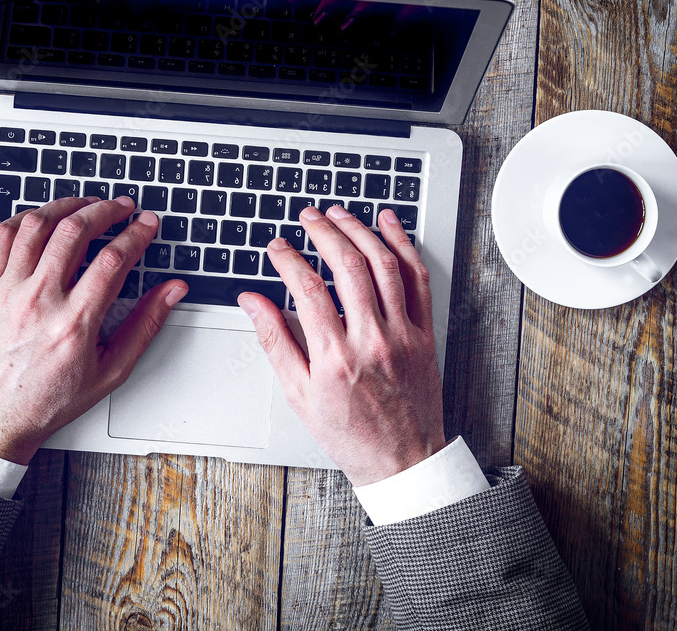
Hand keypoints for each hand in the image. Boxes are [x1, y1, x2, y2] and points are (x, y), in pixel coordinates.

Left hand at [0, 196, 187, 464]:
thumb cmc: (47, 400)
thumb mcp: (110, 371)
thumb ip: (145, 326)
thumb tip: (171, 292)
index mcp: (74, 322)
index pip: (114, 258)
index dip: (137, 233)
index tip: (147, 224)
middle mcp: (39, 301)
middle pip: (76, 231)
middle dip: (106, 210)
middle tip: (121, 207)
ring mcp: (8, 291)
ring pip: (38, 225)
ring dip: (67, 207)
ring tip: (85, 206)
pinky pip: (3, 237)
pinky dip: (26, 219)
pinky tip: (42, 219)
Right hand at [237, 206, 444, 485]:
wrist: (402, 460)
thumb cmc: (350, 433)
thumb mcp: (299, 394)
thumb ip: (275, 342)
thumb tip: (252, 302)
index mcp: (335, 357)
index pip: (306, 289)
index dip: (287, 259)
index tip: (277, 248)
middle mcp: (372, 340)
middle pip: (347, 266)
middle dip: (323, 232)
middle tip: (307, 218)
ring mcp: (403, 334)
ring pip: (383, 264)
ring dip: (359, 230)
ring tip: (339, 214)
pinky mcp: (424, 332)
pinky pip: (417, 278)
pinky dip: (403, 246)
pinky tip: (388, 225)